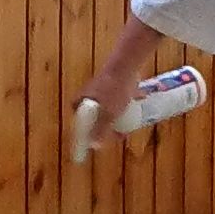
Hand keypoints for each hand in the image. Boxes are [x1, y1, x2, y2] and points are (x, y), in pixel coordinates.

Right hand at [75, 11, 166, 143]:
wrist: (127, 66)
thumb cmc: (114, 91)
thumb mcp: (108, 115)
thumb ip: (101, 130)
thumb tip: (94, 146)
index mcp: (81, 100)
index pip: (79, 118)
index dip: (87, 129)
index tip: (96, 136)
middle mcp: (89, 93)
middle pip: (95, 114)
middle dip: (106, 124)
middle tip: (117, 132)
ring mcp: (102, 87)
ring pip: (108, 106)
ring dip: (117, 115)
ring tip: (128, 122)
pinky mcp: (115, 81)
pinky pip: (119, 96)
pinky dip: (126, 101)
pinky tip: (136, 104)